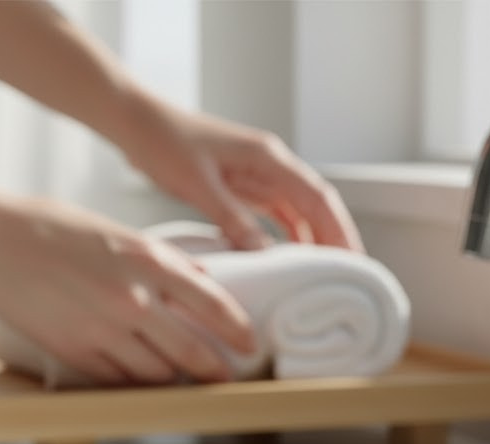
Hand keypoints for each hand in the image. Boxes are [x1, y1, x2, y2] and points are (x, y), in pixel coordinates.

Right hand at [0, 197, 256, 385]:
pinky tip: (141, 377)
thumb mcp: (120, 233)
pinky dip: (135, 381)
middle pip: (190, 350)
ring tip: (182, 377)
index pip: (211, 303)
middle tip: (226, 377)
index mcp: (147, 261)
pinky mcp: (77, 353)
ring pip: (157, 373)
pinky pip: (120, 380)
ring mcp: (104, 331)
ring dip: (174, 378)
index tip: (249, 343)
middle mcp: (131, 299)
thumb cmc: (54, 229)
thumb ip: (162, 262)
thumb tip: (201, 282)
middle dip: (214, 369)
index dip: (237, 329)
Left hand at [119, 98, 363, 252]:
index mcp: (267, 158)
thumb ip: (233, 219)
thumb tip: (265, 255)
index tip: (352, 260)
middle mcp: (270, 164)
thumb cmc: (164, 144)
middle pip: (317, 204)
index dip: (338, 231)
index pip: (317, 198)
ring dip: (314, 239)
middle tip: (349, 274)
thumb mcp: (198, 186)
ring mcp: (258, 174)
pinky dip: (288, 236)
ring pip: (299, 211)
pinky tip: (291, 259)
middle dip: (335, 238)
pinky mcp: (243, 185)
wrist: (137, 123)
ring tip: (325, 273)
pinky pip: (276, 214)